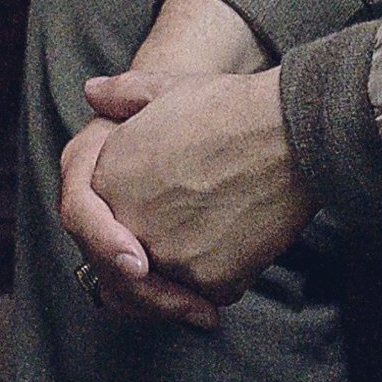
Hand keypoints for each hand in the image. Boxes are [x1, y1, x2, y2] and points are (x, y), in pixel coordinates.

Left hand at [47, 0, 278, 328]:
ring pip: (167, 287)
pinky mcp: (209, 280)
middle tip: (184, 258)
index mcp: (107, 181)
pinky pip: (207, 295)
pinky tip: (240, 255)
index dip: (118, 237)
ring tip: (213, 261)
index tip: (139, 245)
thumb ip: (121, 95)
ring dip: (182, 282)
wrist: (289, 133)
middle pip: (127, 267)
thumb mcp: (164, 87)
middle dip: (149, 267)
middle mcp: (129, 224)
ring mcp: (168, 256)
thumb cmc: (229, 108)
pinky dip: (219, 283)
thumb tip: (93, 93)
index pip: (97, 228)